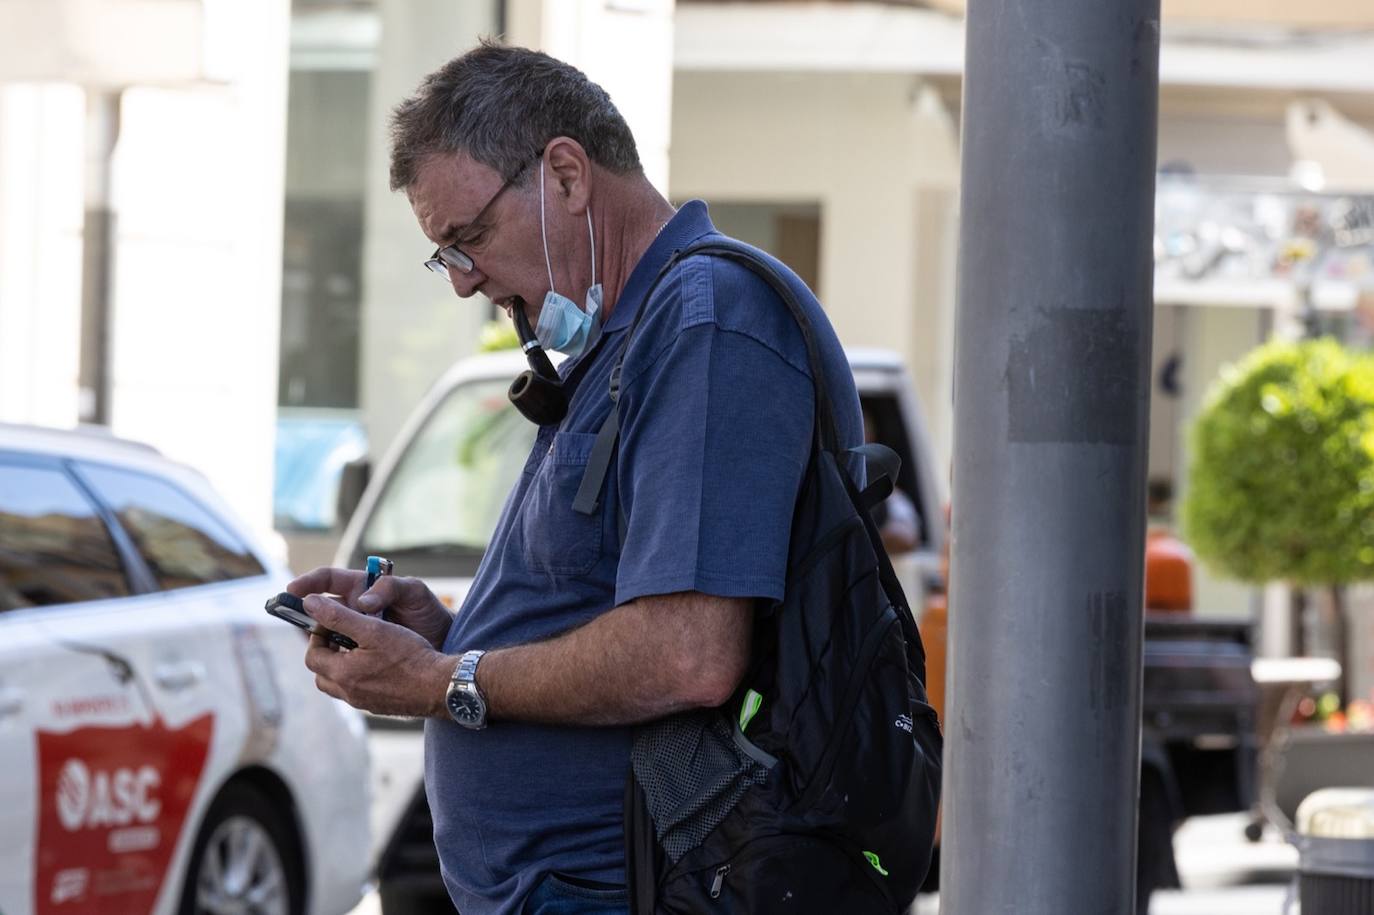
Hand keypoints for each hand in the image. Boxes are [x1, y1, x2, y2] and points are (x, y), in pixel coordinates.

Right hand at [287, 566, 453, 648]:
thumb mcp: (414, 592)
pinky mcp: (360, 653)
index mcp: (363, 587)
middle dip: (310, 615)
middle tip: (303, 624)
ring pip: (328, 635)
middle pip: (322, 610)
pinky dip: (337, 657)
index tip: (293, 590)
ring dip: (323, 639)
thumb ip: (389, 589)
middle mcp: (355, 608)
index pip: (328, 580)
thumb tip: (363, 601)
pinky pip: (340, 655)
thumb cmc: (430, 612)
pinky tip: (342, 663)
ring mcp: (356, 632)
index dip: (309, 582)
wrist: (443, 641)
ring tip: (326, 645)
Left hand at [300, 593, 455, 717]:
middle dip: (327, 652)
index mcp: (342, 674)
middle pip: (321, 673)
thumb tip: (309, 603)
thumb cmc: (409, 655)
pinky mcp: (378, 706)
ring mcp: (363, 702)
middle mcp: (348, 693)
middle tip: (343, 635)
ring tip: (360, 649)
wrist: (440, 686)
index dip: (318, 635)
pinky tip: (378, 664)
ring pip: (338, 685)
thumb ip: (338, 615)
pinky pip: (357, 692)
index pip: (312, 655)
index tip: (334, 621)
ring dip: (341, 666)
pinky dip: (358, 677)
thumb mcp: (373, 628)